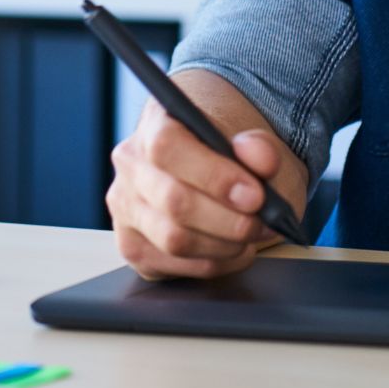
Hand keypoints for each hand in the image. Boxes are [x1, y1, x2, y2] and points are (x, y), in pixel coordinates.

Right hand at [108, 100, 292, 280]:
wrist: (214, 169)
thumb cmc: (230, 152)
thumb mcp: (254, 140)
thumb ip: (260, 146)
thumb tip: (261, 159)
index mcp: (156, 122)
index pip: (167, 148)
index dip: (213, 175)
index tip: (255, 195)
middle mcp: (131, 164)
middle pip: (173, 201)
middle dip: (228, 220)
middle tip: (262, 222)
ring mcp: (126, 207)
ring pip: (173, 240)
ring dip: (224, 245)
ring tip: (252, 236)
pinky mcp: (132, 245)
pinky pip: (174, 265)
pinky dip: (213, 263)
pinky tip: (232, 250)